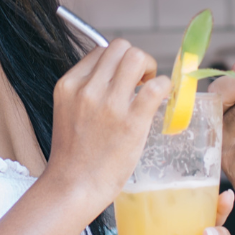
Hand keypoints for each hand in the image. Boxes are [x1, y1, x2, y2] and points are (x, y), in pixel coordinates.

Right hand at [45, 39, 169, 213]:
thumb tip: (116, 76)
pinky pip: (157, 86)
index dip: (118, 62)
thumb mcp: (69, 111)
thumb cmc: (74, 155)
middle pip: (121, 47)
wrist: (73, 187)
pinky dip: (165, 87)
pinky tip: (161, 101)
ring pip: (137, 57)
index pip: (101, 50)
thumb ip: (87, 91)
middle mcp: (87, 89)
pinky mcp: (131, 122)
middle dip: (136, 60)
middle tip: (141, 82)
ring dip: (150, 69)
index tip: (124, 80)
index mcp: (69, 84)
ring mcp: (109, 104)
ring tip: (149, 90)